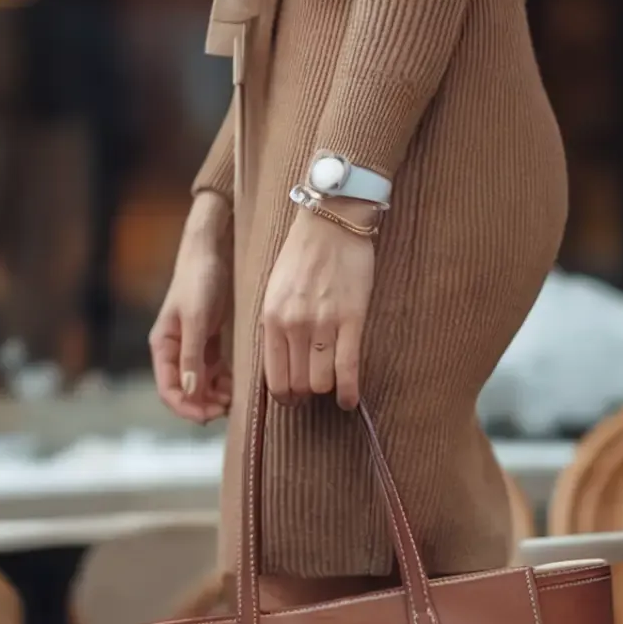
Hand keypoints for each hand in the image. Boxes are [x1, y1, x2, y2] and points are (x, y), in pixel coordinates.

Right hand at [150, 192, 233, 421]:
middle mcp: (175, 351)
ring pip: (201, 384)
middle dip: (203, 405)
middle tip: (229, 409)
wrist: (212, 250)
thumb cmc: (199, 280)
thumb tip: (191, 392)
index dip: (186, 408)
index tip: (210, 416)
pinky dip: (224, 382)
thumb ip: (192, 357)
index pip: (168, 390)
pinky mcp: (209, 341)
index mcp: (163, 347)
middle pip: (185, 391)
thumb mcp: (196, 319)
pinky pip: (214, 371)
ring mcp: (192, 347)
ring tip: (236, 399)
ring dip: (216, 396)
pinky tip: (239, 385)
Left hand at [261, 199, 376, 408]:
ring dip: (327, 390)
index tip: (292, 398)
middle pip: (298, 384)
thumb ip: (275, 325)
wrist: (332, 222)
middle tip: (313, 393)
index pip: (273, 377)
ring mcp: (323, 324)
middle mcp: (293, 325)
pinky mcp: (352, 319)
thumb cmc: (302, 255)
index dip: (284, 396)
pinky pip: (348, 368)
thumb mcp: (275, 291)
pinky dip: (350, 391)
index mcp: (271, 319)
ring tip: (332, 388)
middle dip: (305, 395)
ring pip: (322, 382)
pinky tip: (351, 400)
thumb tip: (282, 362)